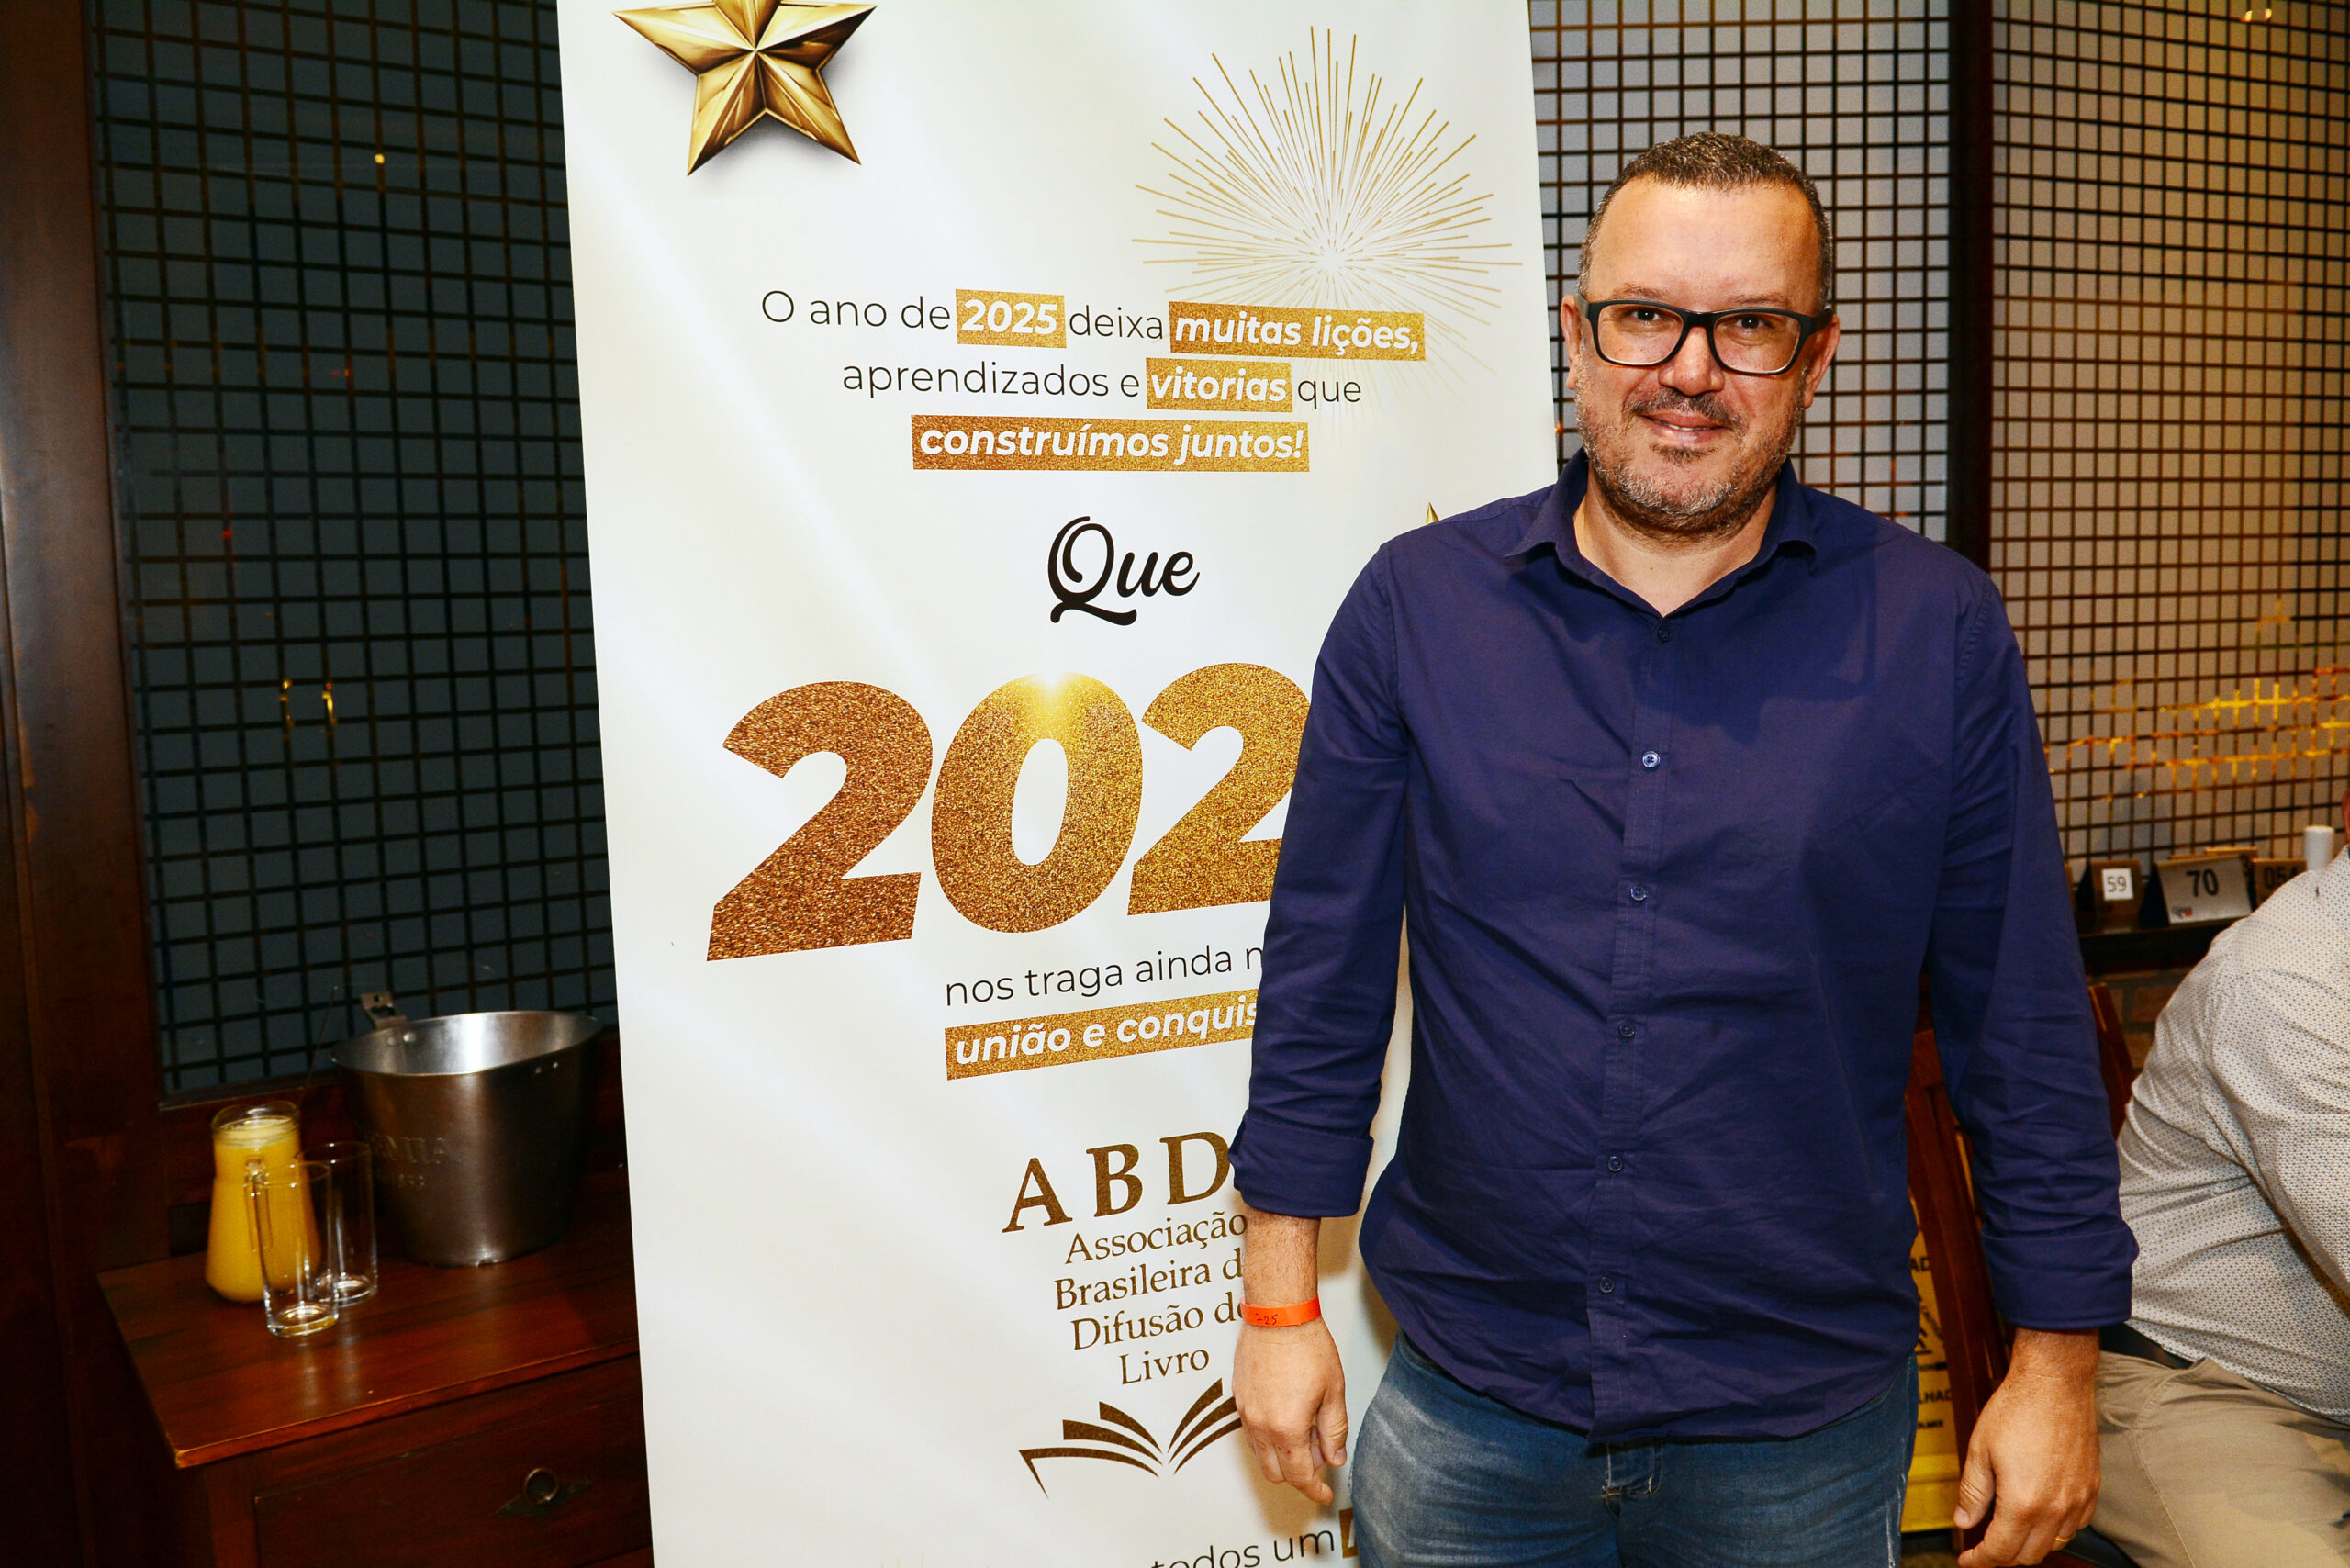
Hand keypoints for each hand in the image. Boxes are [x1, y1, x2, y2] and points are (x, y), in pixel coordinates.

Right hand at [1234, 1318, 1347, 1503]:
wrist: (1277, 1313)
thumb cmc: (1307, 1345)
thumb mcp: (1333, 1391)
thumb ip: (1334, 1431)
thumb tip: (1334, 1458)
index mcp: (1286, 1428)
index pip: (1299, 1476)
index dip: (1314, 1490)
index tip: (1325, 1494)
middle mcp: (1260, 1425)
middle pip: (1275, 1473)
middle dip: (1298, 1474)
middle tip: (1320, 1455)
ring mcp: (1246, 1411)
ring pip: (1261, 1453)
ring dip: (1282, 1454)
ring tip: (1307, 1429)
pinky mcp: (1238, 1397)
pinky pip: (1252, 1431)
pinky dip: (1269, 1436)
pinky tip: (1288, 1415)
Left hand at [1953, 1329, 2101, 1566]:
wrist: (2055, 1383)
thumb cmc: (2016, 1410)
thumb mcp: (1980, 1451)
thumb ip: (1973, 1493)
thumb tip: (1963, 1522)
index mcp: (2024, 1503)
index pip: (2001, 1551)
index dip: (1980, 1560)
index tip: (1967, 1560)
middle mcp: (2056, 1509)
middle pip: (2029, 1556)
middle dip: (2003, 1556)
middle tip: (1984, 1545)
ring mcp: (2079, 1500)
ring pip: (2054, 1543)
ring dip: (2030, 1545)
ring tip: (2009, 1530)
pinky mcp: (2092, 1488)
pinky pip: (2076, 1526)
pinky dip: (2056, 1530)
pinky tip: (2040, 1515)